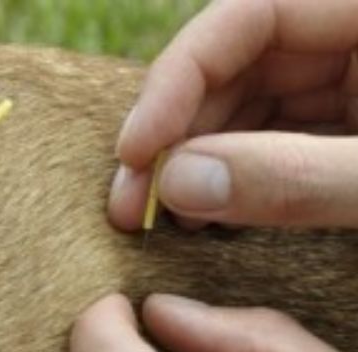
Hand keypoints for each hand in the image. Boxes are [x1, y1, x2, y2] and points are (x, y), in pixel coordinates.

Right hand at [110, 0, 357, 229]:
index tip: (135, 150)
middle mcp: (349, 39)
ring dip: (194, 164)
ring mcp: (347, 86)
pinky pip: (270, 143)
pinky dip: (231, 179)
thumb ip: (295, 176)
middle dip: (176, 138)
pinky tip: (203, 212)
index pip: (250, 15)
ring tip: (164, 216)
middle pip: (235, 69)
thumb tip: (177, 184)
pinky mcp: (341, 130)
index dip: (176, 79)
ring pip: (244, 110)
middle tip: (131, 203)